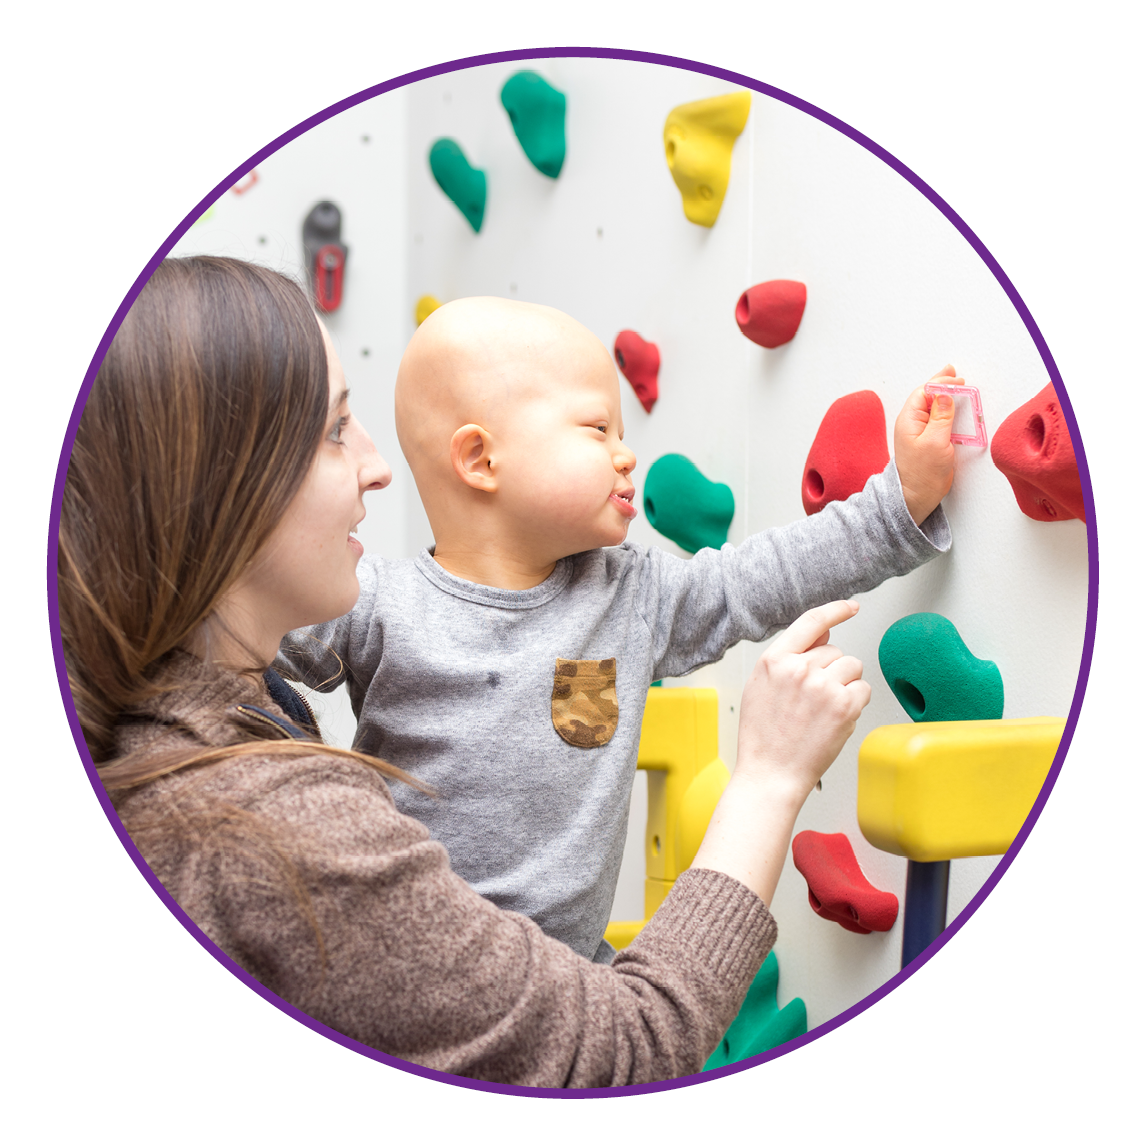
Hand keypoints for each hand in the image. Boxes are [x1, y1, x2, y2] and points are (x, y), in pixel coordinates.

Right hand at [689, 600, 870, 904]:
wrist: (770, 775)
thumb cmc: (764, 738)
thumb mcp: (762, 687)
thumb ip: (790, 656)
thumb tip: (824, 632)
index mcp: (774, 660)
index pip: (811, 622)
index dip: (835, 610)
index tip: (850, 607)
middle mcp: (799, 668)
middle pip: (835, 651)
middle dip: (831, 672)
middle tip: (812, 703)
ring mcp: (822, 685)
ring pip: (852, 668)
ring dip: (845, 686)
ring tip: (822, 712)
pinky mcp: (844, 704)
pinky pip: (863, 689)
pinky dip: (855, 704)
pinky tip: (834, 721)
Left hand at [894, 365, 960, 524]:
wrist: (917, 497)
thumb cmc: (921, 473)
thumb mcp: (935, 441)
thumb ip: (941, 416)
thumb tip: (945, 395)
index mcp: (909, 420)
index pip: (924, 392)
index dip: (940, 383)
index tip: (957, 380)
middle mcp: (913, 424)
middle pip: (928, 397)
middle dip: (942, 385)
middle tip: (956, 375)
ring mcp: (921, 433)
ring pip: (934, 408)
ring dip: (947, 398)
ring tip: (958, 388)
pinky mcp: (930, 442)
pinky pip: (939, 421)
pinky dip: (949, 413)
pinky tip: (957, 410)